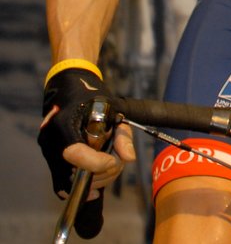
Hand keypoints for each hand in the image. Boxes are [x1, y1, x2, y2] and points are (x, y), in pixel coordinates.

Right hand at [38, 66, 127, 198]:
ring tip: (111, 163)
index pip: (75, 153)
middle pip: (76, 172)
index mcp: (63, 125)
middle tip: (118, 160)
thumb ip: (122, 134)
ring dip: (97, 179)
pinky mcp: (51, 162)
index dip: (96, 162)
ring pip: (72, 182)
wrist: (67, 92)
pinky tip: (95, 190)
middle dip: (104, 171)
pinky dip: (81, 188)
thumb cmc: (90, 98)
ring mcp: (48, 154)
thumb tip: (129, 158)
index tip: (113, 160)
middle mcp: (51, 142)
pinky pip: (63, 185)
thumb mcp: (111, 110)